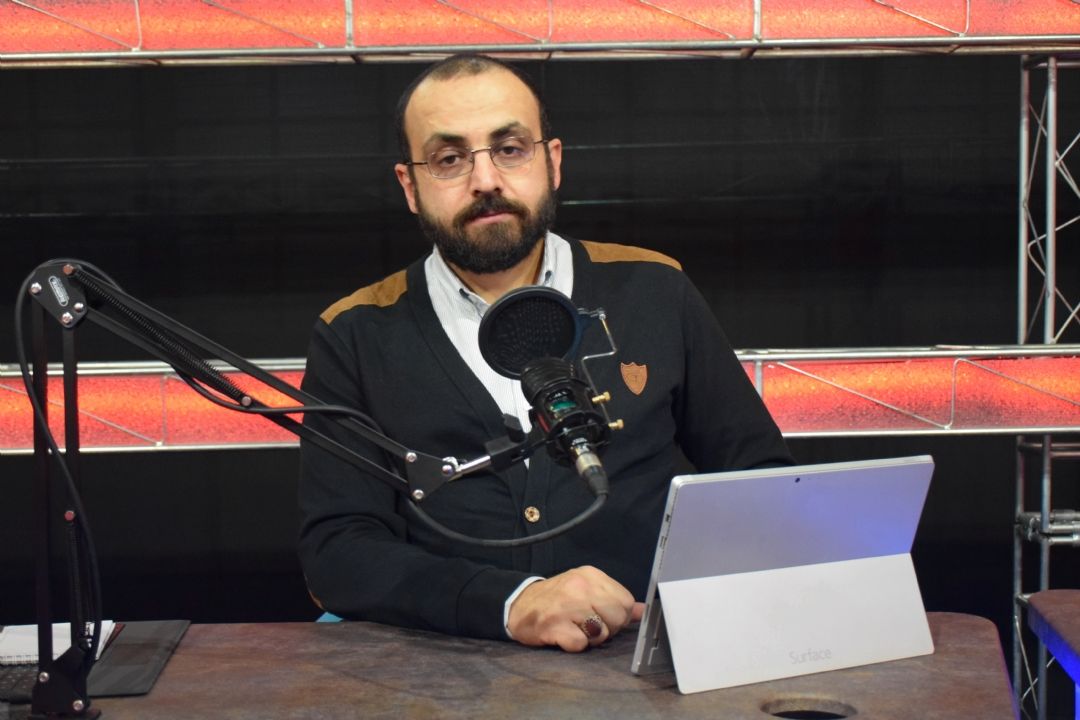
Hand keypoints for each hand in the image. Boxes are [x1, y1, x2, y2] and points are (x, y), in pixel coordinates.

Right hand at [506, 565, 645, 651]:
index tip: (602, 615)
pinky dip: (574, 645)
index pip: (626, 601)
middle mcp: (580, 586)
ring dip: (591, 638)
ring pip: (602, 632)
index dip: (617, 615)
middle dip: (607, 628)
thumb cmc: (556, 599)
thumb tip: (642, 611)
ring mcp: (567, 605)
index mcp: (591, 575)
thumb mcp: (586, 589)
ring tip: (575, 628)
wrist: (518, 604)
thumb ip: (613, 598)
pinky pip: (581, 644)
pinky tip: (564, 635)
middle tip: (588, 625)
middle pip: (618, 617)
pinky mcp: (554, 625)